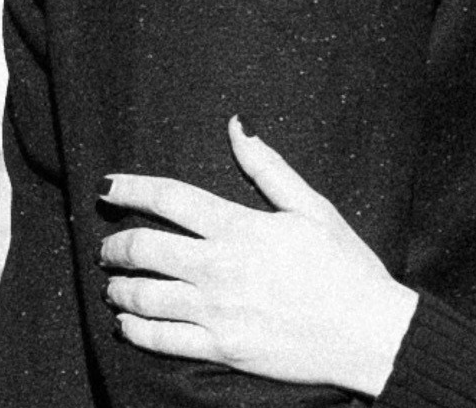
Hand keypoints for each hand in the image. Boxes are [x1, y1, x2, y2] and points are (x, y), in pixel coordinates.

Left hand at [99, 116, 416, 395]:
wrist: (367, 331)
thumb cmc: (345, 263)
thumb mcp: (313, 206)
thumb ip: (268, 167)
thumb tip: (238, 126)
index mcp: (242, 227)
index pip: (171, 200)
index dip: (133, 189)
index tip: (108, 187)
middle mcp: (220, 269)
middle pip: (145, 249)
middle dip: (116, 244)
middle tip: (109, 244)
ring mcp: (216, 312)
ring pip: (144, 297)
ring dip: (118, 287)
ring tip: (114, 282)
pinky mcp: (219, 348)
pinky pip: (159, 340)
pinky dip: (133, 329)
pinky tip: (127, 322)